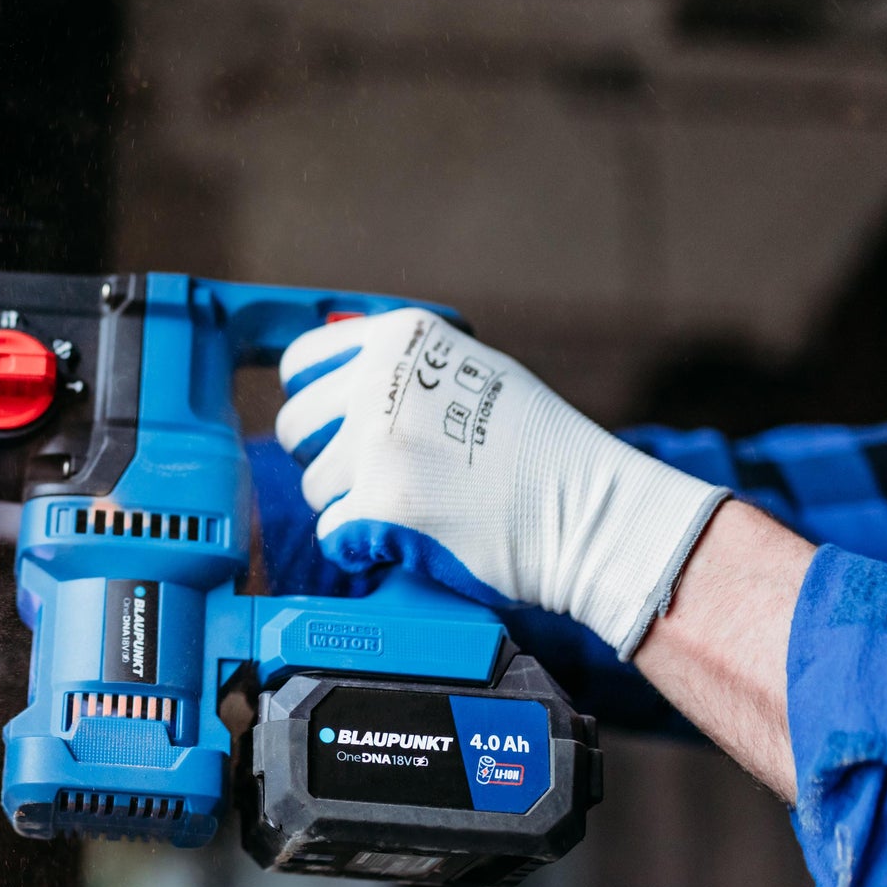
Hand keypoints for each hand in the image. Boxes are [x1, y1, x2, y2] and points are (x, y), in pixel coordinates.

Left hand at [275, 308, 728, 657]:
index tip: (333, 426)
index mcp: (400, 339)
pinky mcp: (381, 505)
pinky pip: (333, 534)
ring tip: (412, 505)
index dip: (314, 401)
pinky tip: (409, 538)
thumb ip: (400, 368)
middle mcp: (381, 381)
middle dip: (327, 458)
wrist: (590, 515)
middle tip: (378, 476)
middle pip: (295, 427)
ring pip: (312, 486)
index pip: (300, 363)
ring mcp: (378, 443)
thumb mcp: (470, 371)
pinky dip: (363, 548)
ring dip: (349, 505)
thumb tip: (328, 370)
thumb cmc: (539, 452)